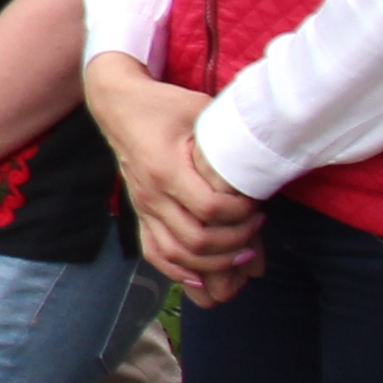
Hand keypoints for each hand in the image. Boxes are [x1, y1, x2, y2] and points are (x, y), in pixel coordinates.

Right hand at [90, 60, 260, 303]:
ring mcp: (143, 207)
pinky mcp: (140, 212)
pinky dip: (178, 271)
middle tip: (257, 227)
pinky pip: (155, 252)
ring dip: (212, 264)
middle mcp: (151, 194)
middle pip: (195, 241)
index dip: (240, 215)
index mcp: (165, 169)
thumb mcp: (200, 110)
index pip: (210, 210)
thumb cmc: (164, 105)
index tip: (258, 205)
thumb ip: (228, 136)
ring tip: (240, 252)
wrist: (117, 104)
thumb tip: (264, 159)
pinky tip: (202, 277)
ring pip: (177, 255)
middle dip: (234, 242)